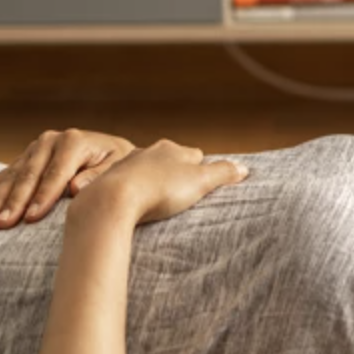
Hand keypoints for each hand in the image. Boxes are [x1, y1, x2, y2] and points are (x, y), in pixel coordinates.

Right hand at [0, 129, 136, 228]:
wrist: (111, 151)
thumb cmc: (117, 164)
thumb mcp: (116, 168)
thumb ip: (97, 177)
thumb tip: (75, 189)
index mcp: (74, 141)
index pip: (55, 174)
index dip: (42, 197)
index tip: (31, 219)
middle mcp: (51, 141)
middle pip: (29, 176)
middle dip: (14, 202)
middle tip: (2, 224)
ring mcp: (36, 147)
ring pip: (14, 176)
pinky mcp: (27, 156)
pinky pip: (6, 173)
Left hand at [68, 139, 247, 229]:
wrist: (114, 199)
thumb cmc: (160, 189)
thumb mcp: (199, 182)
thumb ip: (223, 173)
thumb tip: (244, 168)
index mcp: (172, 150)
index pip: (194, 155)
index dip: (201, 169)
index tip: (204, 183)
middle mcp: (148, 151)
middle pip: (169, 160)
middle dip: (176, 173)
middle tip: (182, 193)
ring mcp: (126, 164)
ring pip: (145, 169)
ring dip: (152, 181)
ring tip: (157, 201)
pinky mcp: (109, 180)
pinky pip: (125, 183)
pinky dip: (132, 191)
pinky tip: (134, 204)